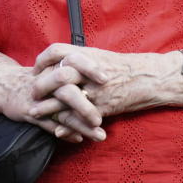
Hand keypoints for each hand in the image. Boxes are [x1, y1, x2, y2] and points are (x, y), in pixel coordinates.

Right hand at [0, 65, 99, 142]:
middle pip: (67, 92)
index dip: (89, 69)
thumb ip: (74, 68)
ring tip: (100, 136)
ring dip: (81, 126)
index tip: (105, 80)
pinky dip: (64, 132)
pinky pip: (48, 124)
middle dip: (85, 107)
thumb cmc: (36, 77)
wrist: (4, 85)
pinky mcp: (29, 112)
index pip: (73, 64)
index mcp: (54, 67)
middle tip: (101, 118)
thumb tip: (103, 74)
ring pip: (61, 113)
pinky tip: (78, 139)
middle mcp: (46, 82)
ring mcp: (38, 99)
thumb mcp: (53, 66)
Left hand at [32, 43, 170, 118]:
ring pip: (65, 98)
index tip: (34, 71)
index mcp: (86, 54)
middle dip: (40, 86)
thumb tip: (56, 66)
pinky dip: (67, 124)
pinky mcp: (103, 105)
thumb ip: (77, 60)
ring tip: (34, 113)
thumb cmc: (123, 67)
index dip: (41, 61)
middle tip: (32, 94)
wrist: (150, 78)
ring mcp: (95, 88)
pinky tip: (57, 130)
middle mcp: (89, 70)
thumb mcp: (98, 56)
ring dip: (48, 108)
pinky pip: (80, 116)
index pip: (55, 52)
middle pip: (57, 75)